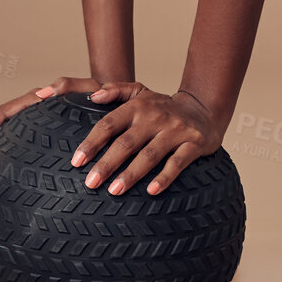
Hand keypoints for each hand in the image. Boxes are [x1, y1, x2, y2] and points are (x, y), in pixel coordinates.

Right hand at [0, 75, 140, 173]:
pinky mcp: (45, 136)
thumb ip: (70, 86)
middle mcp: (34, 111)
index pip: (4, 112)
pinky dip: (7, 156)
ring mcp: (38, 124)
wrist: (119, 105)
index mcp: (39, 101)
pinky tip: (1, 175)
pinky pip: (20, 144)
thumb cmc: (107, 96)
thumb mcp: (91, 88)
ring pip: (6, 135)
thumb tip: (41, 93)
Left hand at [69, 86, 224, 196]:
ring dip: (131, 173)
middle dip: (107, 164)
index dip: (92, 142)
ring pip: (150, 154)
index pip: (110, 123)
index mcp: (138, 106)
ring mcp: (175, 130)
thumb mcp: (140, 92)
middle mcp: (156, 117)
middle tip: (91, 183)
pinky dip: (165, 177)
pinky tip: (152, 191)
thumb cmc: (163, 107)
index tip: (77, 161)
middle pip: (127, 142)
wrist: (204, 109)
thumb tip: (93, 96)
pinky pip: (178, 162)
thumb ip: (115, 90)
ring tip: (115, 191)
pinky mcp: (193, 144)